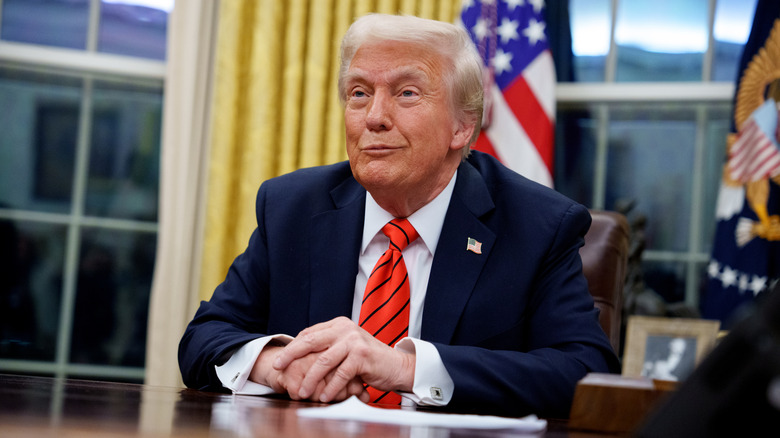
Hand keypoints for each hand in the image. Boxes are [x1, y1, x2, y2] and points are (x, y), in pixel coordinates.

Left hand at [272, 317, 415, 402]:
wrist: (397, 366)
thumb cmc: (369, 360)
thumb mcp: (348, 347)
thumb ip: (329, 346)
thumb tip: (300, 352)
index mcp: (339, 324)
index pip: (310, 333)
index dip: (293, 346)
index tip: (281, 359)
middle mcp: (345, 329)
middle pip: (310, 342)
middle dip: (291, 355)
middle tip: (278, 366)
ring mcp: (354, 341)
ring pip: (323, 361)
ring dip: (310, 379)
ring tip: (302, 392)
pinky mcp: (362, 356)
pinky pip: (340, 374)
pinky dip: (330, 388)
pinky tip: (324, 397)